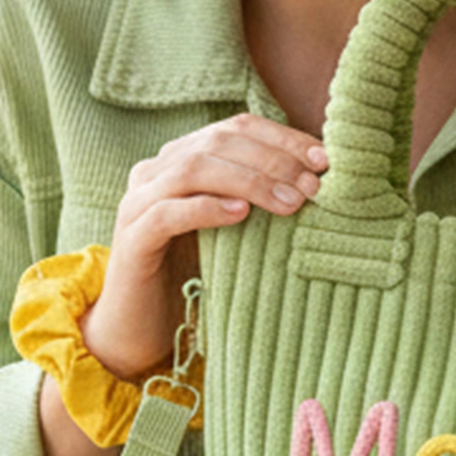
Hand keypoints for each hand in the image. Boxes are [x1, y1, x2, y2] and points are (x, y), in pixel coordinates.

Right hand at [80, 114, 326, 378]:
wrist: (140, 327)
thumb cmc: (195, 275)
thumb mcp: (235, 230)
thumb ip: (261, 199)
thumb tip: (319, 181)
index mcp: (183, 158)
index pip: (236, 128)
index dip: (282, 138)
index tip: (324, 160)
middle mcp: (156, 171)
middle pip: (217, 142)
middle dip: (272, 159)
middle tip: (311, 186)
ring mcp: (138, 202)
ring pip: (193, 169)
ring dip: (248, 181)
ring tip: (289, 202)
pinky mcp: (131, 240)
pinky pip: (167, 213)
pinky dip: (206, 209)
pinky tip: (240, 215)